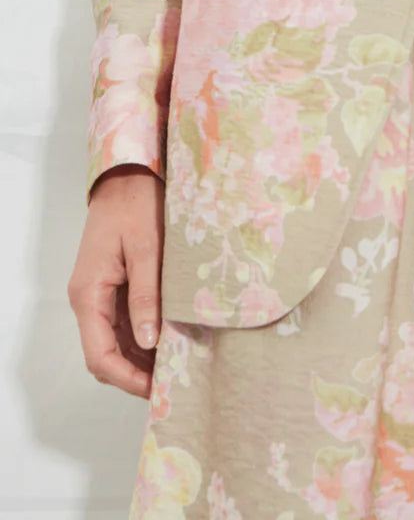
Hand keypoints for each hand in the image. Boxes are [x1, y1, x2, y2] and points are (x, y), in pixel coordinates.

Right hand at [68, 165, 164, 398]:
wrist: (128, 173)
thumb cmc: (136, 202)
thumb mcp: (146, 248)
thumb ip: (146, 296)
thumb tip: (148, 342)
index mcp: (89, 293)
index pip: (99, 355)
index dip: (126, 378)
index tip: (157, 388)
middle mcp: (89, 298)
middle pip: (105, 354)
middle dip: (135, 373)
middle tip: (174, 380)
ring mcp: (100, 294)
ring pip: (115, 342)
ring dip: (141, 357)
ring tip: (177, 364)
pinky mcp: (113, 286)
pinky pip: (124, 323)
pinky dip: (143, 337)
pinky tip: (170, 339)